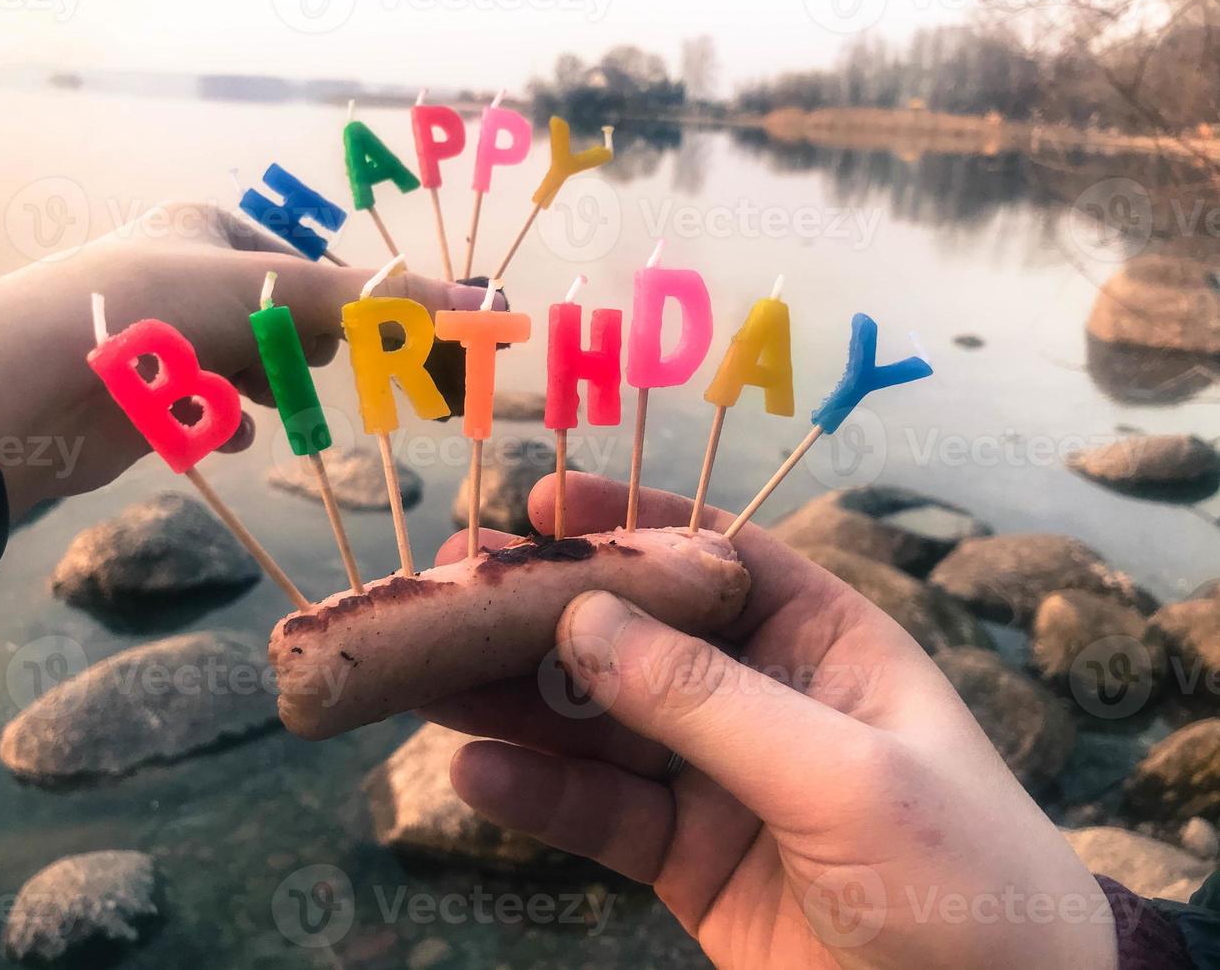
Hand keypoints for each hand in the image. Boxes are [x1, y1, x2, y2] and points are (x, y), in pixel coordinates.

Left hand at [0, 201, 493, 518]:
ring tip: (268, 402)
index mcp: (204, 228)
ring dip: (264, 387)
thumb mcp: (281, 295)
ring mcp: (156, 334)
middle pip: (273, 315)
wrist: (35, 383)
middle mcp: (178, 273)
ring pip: (239, 363)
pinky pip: (201, 404)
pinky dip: (222, 420)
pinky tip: (227, 432)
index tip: (374, 338)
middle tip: (318, 367)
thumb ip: (378, 305)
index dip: (340, 300)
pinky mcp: (139, 391)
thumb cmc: (163, 310)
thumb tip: (480, 302)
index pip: (298, 261)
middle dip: (300, 349)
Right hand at [424, 473, 1115, 969]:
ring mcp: (716, 778)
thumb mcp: (843, 775)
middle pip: (635, 636)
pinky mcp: (684, 859)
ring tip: (428, 682)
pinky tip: (474, 772)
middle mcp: (760, 695)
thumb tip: (584, 619)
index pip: (713, 556)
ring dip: (516, 703)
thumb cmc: (956, 874)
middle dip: (544, 617)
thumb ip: (709, 701)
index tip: (538, 508)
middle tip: (446, 598)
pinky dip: (538, 794)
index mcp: (820, 641)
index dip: (627, 525)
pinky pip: (600, 814)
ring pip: (601, 725)